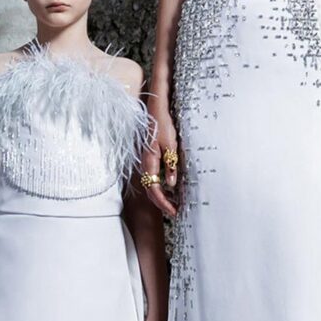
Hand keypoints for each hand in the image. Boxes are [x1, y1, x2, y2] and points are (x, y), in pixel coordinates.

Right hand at [141, 89, 179, 220]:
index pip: (153, 189)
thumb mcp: (171, 144)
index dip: (163, 203)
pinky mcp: (150, 158)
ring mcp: (146, 161)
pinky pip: (153, 177)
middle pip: (150, 190)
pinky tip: (170, 188)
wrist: (156, 109)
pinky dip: (160, 186)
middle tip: (175, 212)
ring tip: (174, 203)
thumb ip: (171, 164)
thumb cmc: (163, 124)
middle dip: (162, 203)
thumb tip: (172, 184)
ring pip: (151, 184)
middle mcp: (145, 164)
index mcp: (149, 162)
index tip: (174, 211)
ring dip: (161, 196)